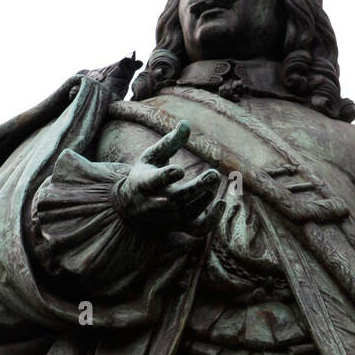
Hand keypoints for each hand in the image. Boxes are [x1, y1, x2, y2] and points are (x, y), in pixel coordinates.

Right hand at [115, 121, 223, 236]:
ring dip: (205, 196)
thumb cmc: (145, 174)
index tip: (180, 170)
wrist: (133, 207)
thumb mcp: (151, 156)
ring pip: (189, 211)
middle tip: (214, 174)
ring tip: (213, 179)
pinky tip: (222, 203)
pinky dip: (212, 220)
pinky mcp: (180, 227)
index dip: (166, 177)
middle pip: (177, 199)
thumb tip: (186, 123)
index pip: (154, 182)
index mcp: (144, 183)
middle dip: (197, 188)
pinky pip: (198, 230)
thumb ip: (169, 142)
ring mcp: (168, 218)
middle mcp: (155, 204)